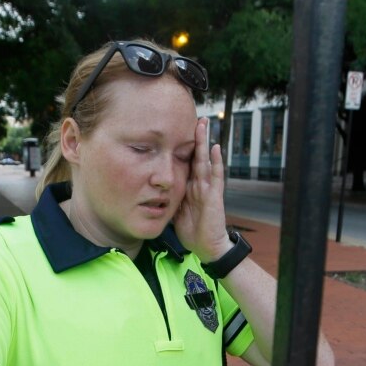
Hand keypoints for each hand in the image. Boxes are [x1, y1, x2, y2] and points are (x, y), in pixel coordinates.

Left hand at [174, 117, 231, 261]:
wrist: (206, 247)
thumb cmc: (191, 231)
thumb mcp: (173, 211)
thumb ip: (165, 198)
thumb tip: (149, 191)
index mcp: (188, 187)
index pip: (184, 162)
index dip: (182, 147)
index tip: (177, 131)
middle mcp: (198, 184)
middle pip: (196, 156)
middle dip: (195, 138)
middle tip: (196, 119)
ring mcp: (207, 188)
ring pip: (205, 161)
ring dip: (205, 143)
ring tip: (204, 125)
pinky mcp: (214, 196)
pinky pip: (216, 176)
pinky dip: (216, 162)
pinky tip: (216, 148)